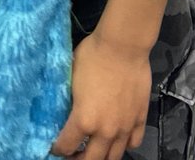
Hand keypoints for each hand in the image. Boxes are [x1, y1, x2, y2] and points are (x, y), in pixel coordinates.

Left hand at [51, 31, 151, 159]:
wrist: (123, 46)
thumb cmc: (92, 56)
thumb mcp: (71, 77)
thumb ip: (69, 100)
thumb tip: (64, 109)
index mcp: (84, 120)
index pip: (66, 146)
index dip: (57, 148)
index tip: (54, 146)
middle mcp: (105, 131)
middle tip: (72, 154)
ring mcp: (125, 127)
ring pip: (114, 156)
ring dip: (102, 156)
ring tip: (94, 150)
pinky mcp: (140, 120)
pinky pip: (133, 142)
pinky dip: (124, 145)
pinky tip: (117, 138)